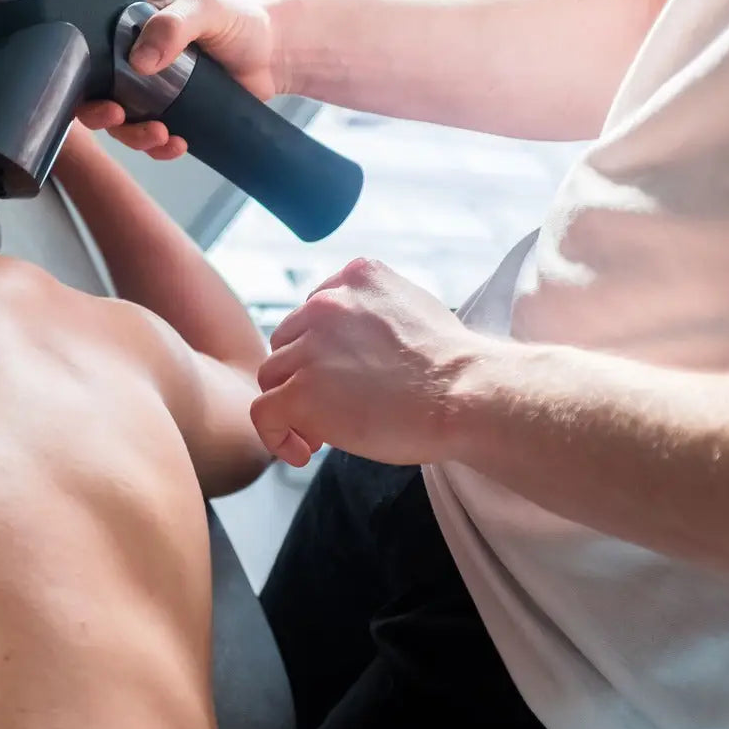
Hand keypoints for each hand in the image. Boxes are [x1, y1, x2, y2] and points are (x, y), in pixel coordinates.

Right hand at [76, 0, 284, 160]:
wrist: (276, 53)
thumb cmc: (240, 19)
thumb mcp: (204, 8)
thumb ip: (171, 26)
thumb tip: (139, 61)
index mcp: (129, 21)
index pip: (87, 47)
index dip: (80, 74)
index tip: (98, 92)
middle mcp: (132, 55)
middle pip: (96, 92)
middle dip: (102, 114)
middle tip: (118, 118)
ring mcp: (149, 88)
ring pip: (123, 121)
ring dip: (134, 136)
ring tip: (161, 137)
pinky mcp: (171, 112)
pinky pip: (152, 136)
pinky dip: (159, 147)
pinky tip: (177, 144)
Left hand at [250, 258, 490, 467]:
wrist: (466, 395)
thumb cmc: (454, 366)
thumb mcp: (415, 308)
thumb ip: (374, 313)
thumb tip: (356, 344)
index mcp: (356, 277)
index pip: (313, 312)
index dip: (320, 350)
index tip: (339, 376)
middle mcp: (325, 304)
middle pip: (287, 342)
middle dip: (303, 375)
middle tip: (332, 409)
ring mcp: (310, 348)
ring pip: (272, 376)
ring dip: (291, 405)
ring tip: (321, 435)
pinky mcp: (301, 391)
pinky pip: (263, 414)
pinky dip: (275, 435)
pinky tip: (302, 451)